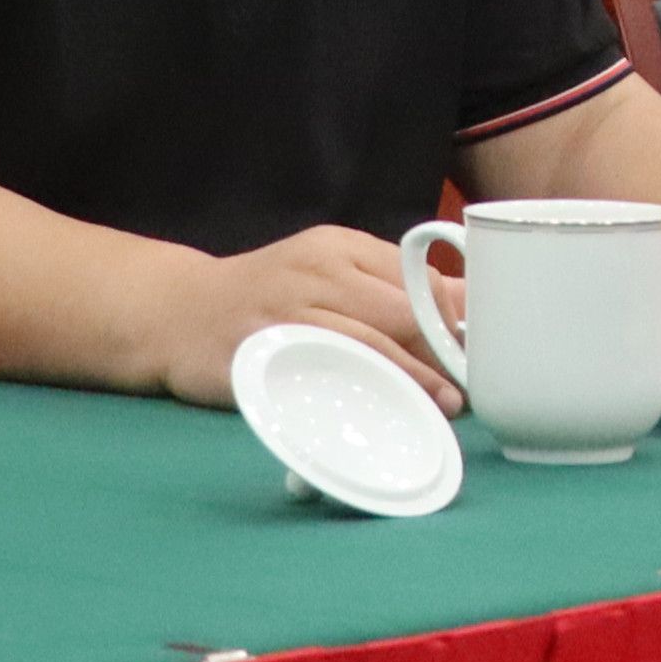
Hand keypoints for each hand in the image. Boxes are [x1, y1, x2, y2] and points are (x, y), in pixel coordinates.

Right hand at [146, 222, 460, 412]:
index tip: (486, 350)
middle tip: (472, 385)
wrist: (174, 312)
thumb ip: (383, 288)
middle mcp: (316, 272)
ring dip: (414, 379)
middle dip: (443, 351)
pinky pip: (322, 376)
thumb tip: (462, 312)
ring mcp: (288, 313)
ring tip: (445, 405)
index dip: (456, 317)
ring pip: (367, 344)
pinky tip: (387, 414)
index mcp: (339, 248)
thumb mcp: (323, 272)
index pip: (416, 278)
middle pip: (399, 311)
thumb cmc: (264, 296)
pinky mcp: (262, 355)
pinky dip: (362, 394)